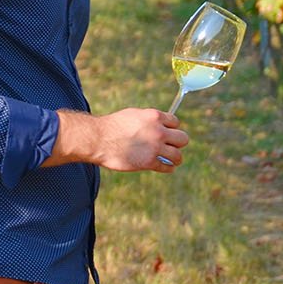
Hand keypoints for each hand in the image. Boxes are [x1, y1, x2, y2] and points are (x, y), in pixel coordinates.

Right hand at [46, 107, 188, 172]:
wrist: (99, 139)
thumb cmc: (113, 126)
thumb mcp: (134, 115)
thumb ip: (149, 120)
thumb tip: (159, 124)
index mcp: (154, 116)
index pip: (176, 122)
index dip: (172, 129)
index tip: (167, 134)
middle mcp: (158, 131)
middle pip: (183, 139)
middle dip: (178, 143)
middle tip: (171, 147)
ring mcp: (155, 148)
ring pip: (178, 155)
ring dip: (175, 158)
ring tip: (172, 160)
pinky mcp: (149, 162)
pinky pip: (167, 167)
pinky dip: (168, 168)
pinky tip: (165, 167)